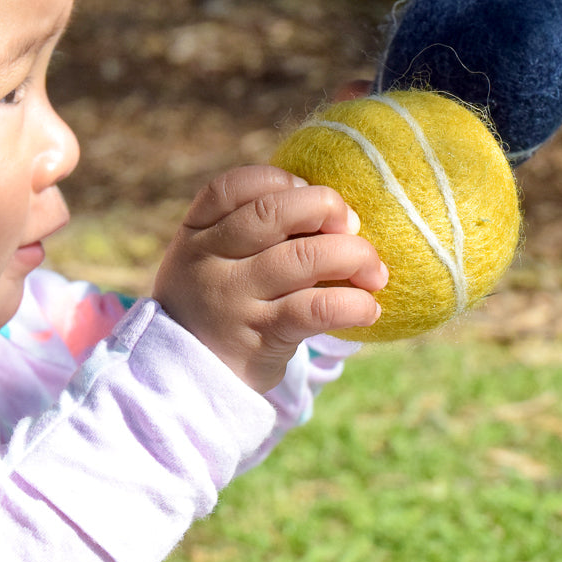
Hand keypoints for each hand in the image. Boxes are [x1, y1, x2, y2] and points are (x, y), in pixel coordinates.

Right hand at [153, 165, 386, 391]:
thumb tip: (333, 209)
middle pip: (271, 213)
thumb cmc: (219, 308)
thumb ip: (251, 233)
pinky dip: (353, 304)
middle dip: (324, 207)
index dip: (280, 180)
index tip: (308, 189)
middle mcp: (208, 261)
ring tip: (374, 271)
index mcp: (196, 233)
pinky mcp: (261, 336)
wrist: (187, 381)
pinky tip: (369, 309)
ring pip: (302, 258)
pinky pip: (316, 309)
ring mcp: (233, 298)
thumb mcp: (212, 263)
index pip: (232, 187)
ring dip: (353, 256)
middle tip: (352, 224)